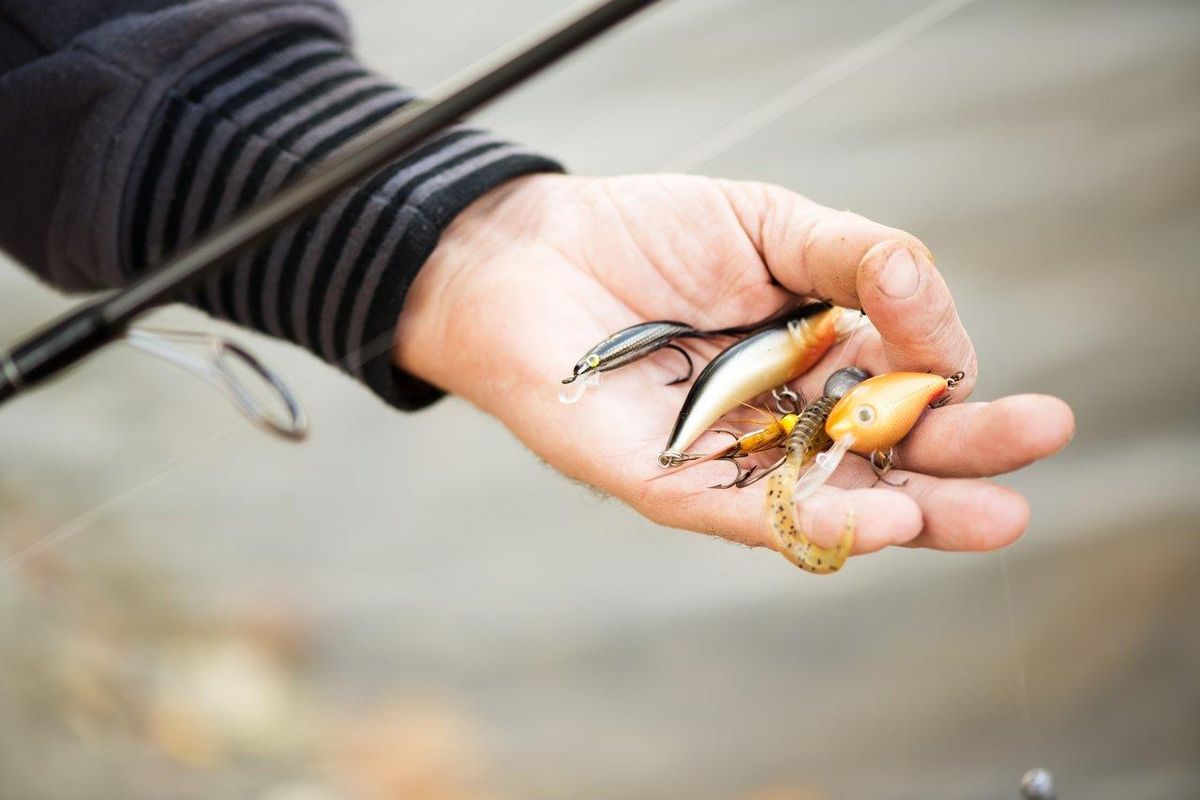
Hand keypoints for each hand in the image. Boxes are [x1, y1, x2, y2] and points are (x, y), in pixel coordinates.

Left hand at [395, 174, 1074, 556]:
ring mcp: (726, 458)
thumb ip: (861, 259)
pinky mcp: (663, 480)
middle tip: (1034, 458)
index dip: (956, 395)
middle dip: (962, 466)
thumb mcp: (772, 225)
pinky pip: (741, 511)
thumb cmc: (647, 235)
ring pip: (825, 500)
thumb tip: (934, 309)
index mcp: (816, 363)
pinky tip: (877, 518)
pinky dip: (808, 518)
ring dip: (907, 512)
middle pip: (884, 459)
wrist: (528, 249)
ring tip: (983, 516)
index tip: (990, 380)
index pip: (905, 394)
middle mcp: (782, 422)